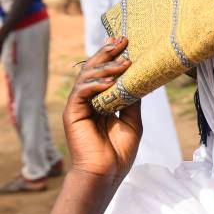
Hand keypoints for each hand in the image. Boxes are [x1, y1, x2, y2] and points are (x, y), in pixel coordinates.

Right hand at [62, 37, 141, 199]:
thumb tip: (139, 78)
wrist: (107, 173)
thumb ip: (132, 100)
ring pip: (88, 77)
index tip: (126, 42)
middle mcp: (90, 100)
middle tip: (121, 40)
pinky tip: (109, 82)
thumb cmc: (120, 151)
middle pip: (95, 69)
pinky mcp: (72, 113)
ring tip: (123, 63)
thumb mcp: (133, 121)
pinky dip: (94, 84)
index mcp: (104, 100)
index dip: (114, 56)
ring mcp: (80, 105)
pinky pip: (81, 92)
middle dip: (108, 53)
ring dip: (106, 68)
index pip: (107, 72)